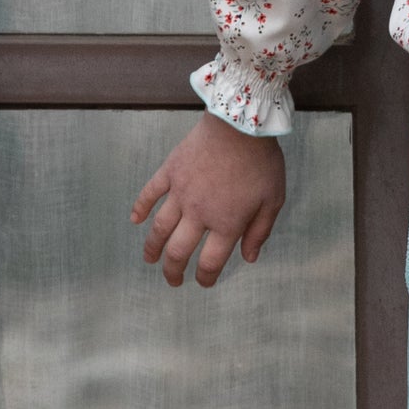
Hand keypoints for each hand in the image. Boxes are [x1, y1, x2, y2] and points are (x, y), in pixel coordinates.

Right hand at [131, 111, 286, 287]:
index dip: (205, 277)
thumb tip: (249, 258)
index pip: (210, 261)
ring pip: (159, 229)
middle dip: (173, 271)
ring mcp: (181, 193)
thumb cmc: (262, 162)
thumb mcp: (273, 199)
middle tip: (173, 280)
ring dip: (152, 248)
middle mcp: (199, 214)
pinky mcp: (170, 172)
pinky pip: (149, 194)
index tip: (203, 283)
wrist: (241, 125)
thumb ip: (260, 231)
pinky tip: (135, 220)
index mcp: (227, 223)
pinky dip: (140, 208)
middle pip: (179, 251)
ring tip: (150, 260)